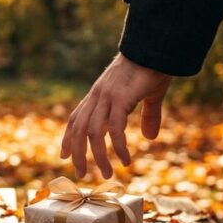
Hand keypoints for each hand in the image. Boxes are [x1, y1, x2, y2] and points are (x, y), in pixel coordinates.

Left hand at [60, 53, 171, 177]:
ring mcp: (107, 97)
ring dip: (98, 157)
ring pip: (93, 133)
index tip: (64, 156)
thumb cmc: (153, 68)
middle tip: (81, 174)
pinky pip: (114, 128)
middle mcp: (98, 96)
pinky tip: (125, 159)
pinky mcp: (121, 99)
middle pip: (79, 130)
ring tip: (108, 173)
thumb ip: (148, 116)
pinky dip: (117, 147)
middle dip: (78, 154)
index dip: (68, 138)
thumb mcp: (148, 95)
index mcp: (99, 94)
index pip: (75, 118)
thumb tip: (150, 137)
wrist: (157, 48)